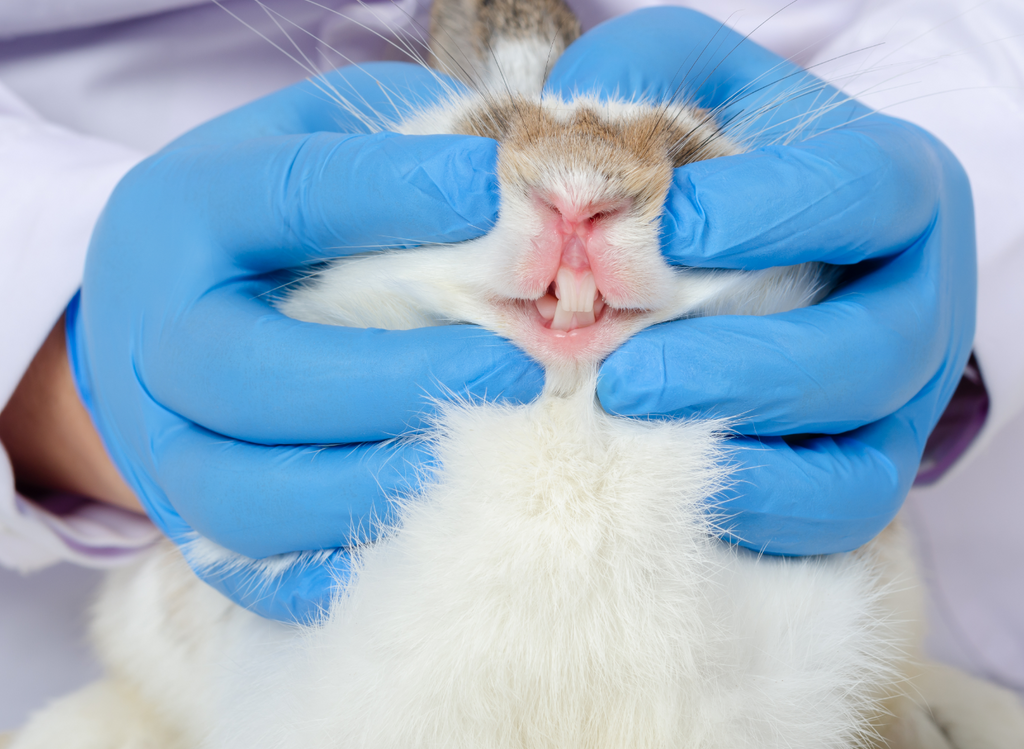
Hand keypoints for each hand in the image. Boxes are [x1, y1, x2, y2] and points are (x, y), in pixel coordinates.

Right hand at [68, 62, 541, 619]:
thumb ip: (389, 140)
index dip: (406, 196)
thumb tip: (512, 172)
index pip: (293, 198)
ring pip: (252, 496)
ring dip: (382, 485)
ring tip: (488, 458)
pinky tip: (429, 528)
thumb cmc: (256, 217)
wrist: (146, 311)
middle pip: (256, 375)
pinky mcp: (186, 521)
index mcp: (184, 215)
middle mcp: (156, 336)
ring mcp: (161, 443)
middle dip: (400, 381)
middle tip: (519, 372)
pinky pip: (259, 572)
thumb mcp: (302, 138)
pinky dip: (346, 563)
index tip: (509, 199)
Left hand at [547, 8, 975, 553]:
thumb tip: (560, 157)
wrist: (733, 240)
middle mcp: (916, 299)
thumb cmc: (708, 157)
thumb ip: (637, 81)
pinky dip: (752, 509)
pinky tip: (660, 482)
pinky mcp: (865, 470)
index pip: (864, 193)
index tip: (660, 236)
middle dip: (741, 369)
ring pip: (859, 455)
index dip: (768, 216)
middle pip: (873, 350)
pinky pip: (832, 514)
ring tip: (625, 426)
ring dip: (738, 451)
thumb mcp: (682, 80)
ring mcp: (900, 399)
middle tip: (623, 373)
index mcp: (893, 185)